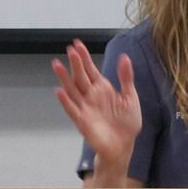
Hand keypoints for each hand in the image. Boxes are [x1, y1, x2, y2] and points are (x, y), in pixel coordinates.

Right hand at [52, 43, 141, 175]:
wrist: (124, 145)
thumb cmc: (127, 122)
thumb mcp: (130, 97)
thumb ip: (126, 78)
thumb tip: (124, 57)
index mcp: (102, 88)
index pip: (91, 69)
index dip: (84, 57)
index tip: (77, 44)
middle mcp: (91, 96)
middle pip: (80, 77)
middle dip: (75, 63)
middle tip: (69, 50)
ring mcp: (85, 107)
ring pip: (72, 89)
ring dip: (64, 78)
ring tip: (56, 64)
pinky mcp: (82, 121)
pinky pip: (72, 109)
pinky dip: (65, 101)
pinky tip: (59, 91)